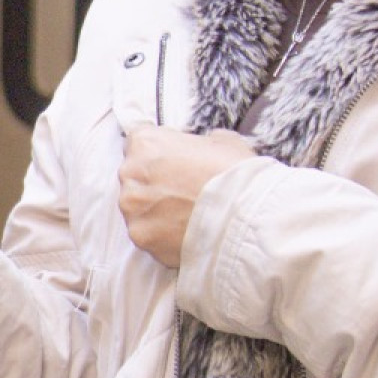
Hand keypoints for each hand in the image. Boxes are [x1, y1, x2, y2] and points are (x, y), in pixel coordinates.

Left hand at [118, 126, 256, 266]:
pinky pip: (147, 233)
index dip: (159, 154)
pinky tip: (185, 233)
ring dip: (155, 211)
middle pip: (135, 177)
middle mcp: (130, 173)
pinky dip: (162, 235)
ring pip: (138, 207)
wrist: (248, 217)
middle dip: (154, 183)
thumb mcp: (223, 141)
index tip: (173, 164)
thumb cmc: (236, 174)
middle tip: (182, 193)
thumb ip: (200, 142)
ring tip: (186, 217)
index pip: (138, 143)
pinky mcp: (141, 236)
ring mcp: (132, 207)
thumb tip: (202, 145)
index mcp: (146, 143)